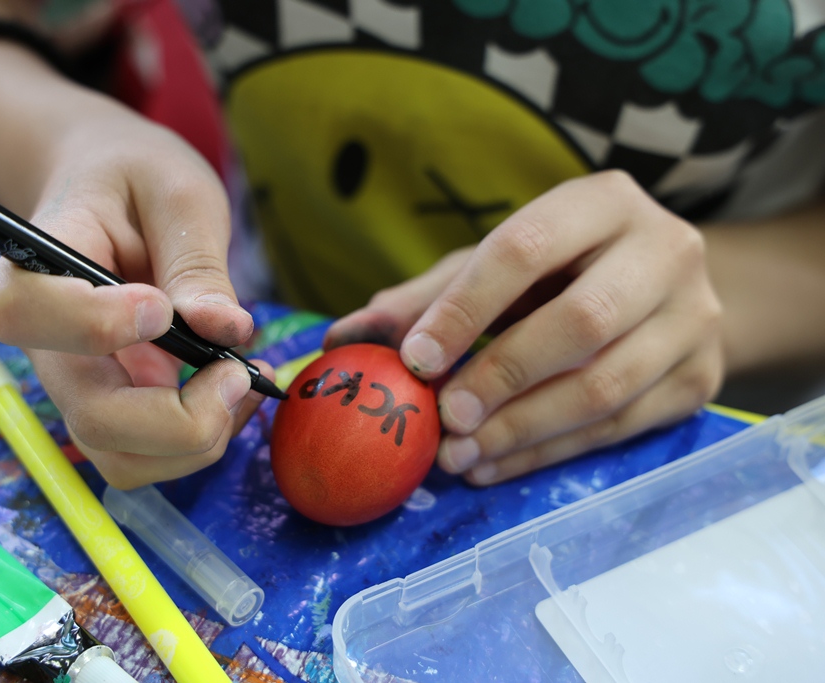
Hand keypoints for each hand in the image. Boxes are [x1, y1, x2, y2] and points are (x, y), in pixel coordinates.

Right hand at [0, 102, 270, 487]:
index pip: (25, 315)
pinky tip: (235, 389)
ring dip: (198, 441)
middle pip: (90, 418)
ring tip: (244, 380)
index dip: (94, 325)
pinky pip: (152, 456)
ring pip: (122, 459)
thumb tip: (225, 330)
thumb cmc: (136, 179)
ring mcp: (83, 385)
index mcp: (38, 268)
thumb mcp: (175, 193)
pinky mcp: (117, 407)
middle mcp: (50, 344)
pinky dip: (204, 441)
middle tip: (236, 372)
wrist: (113, 193)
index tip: (161, 307)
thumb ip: (195, 261)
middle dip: (178, 419)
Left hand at [325, 171, 723, 485]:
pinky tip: (494, 465)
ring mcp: (694, 318)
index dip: (465, 308)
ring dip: (521, 428)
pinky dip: (548, 452)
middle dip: (501, 375)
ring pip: (605, 385)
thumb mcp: (498, 266)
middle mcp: (665, 250)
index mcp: (604, 202)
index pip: (526, 248)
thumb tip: (344, 338)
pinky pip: (621, 428)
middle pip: (581, 321)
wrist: (668, 292)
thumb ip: (428, 297)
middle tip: (443, 418)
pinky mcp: (702, 380)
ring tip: (460, 454)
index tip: (413, 360)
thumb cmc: (564, 272)